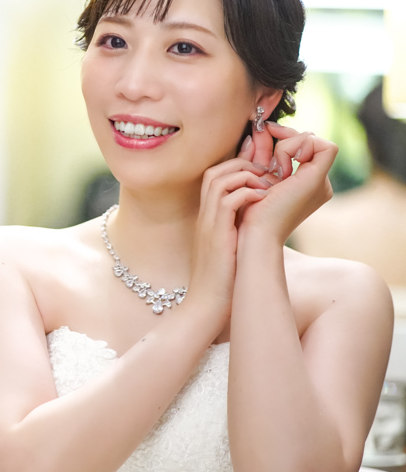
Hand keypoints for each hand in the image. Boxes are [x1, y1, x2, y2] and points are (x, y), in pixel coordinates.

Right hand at [189, 135, 273, 315]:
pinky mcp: (216, 234)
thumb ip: (238, 233)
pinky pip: (229, 200)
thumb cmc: (223, 282)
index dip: (237, 169)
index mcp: (207, 218)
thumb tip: (259, 222)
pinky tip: (264, 201)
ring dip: (246, 176)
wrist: (208, 306)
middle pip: (215, 172)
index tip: (262, 175)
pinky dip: (248, 194)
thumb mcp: (230, 250)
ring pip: (219, 180)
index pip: (215, 177)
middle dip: (242, 165)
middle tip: (267, 175)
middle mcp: (204, 216)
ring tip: (267, 186)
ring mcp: (207, 223)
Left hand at [240, 121, 336, 244]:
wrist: (253, 233)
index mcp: (305, 183)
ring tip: (270, 168)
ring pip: (313, 140)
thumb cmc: (248, 209)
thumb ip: (261, 154)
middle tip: (263, 133)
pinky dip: (294, 147)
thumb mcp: (256, 175)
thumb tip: (259, 130)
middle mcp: (318, 184)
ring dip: (285, 145)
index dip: (283, 136)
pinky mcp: (318, 180)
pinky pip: (320, 144)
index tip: (262, 132)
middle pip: (308, 141)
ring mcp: (320, 184)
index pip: (302, 146)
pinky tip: (279, 168)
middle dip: (283, 135)